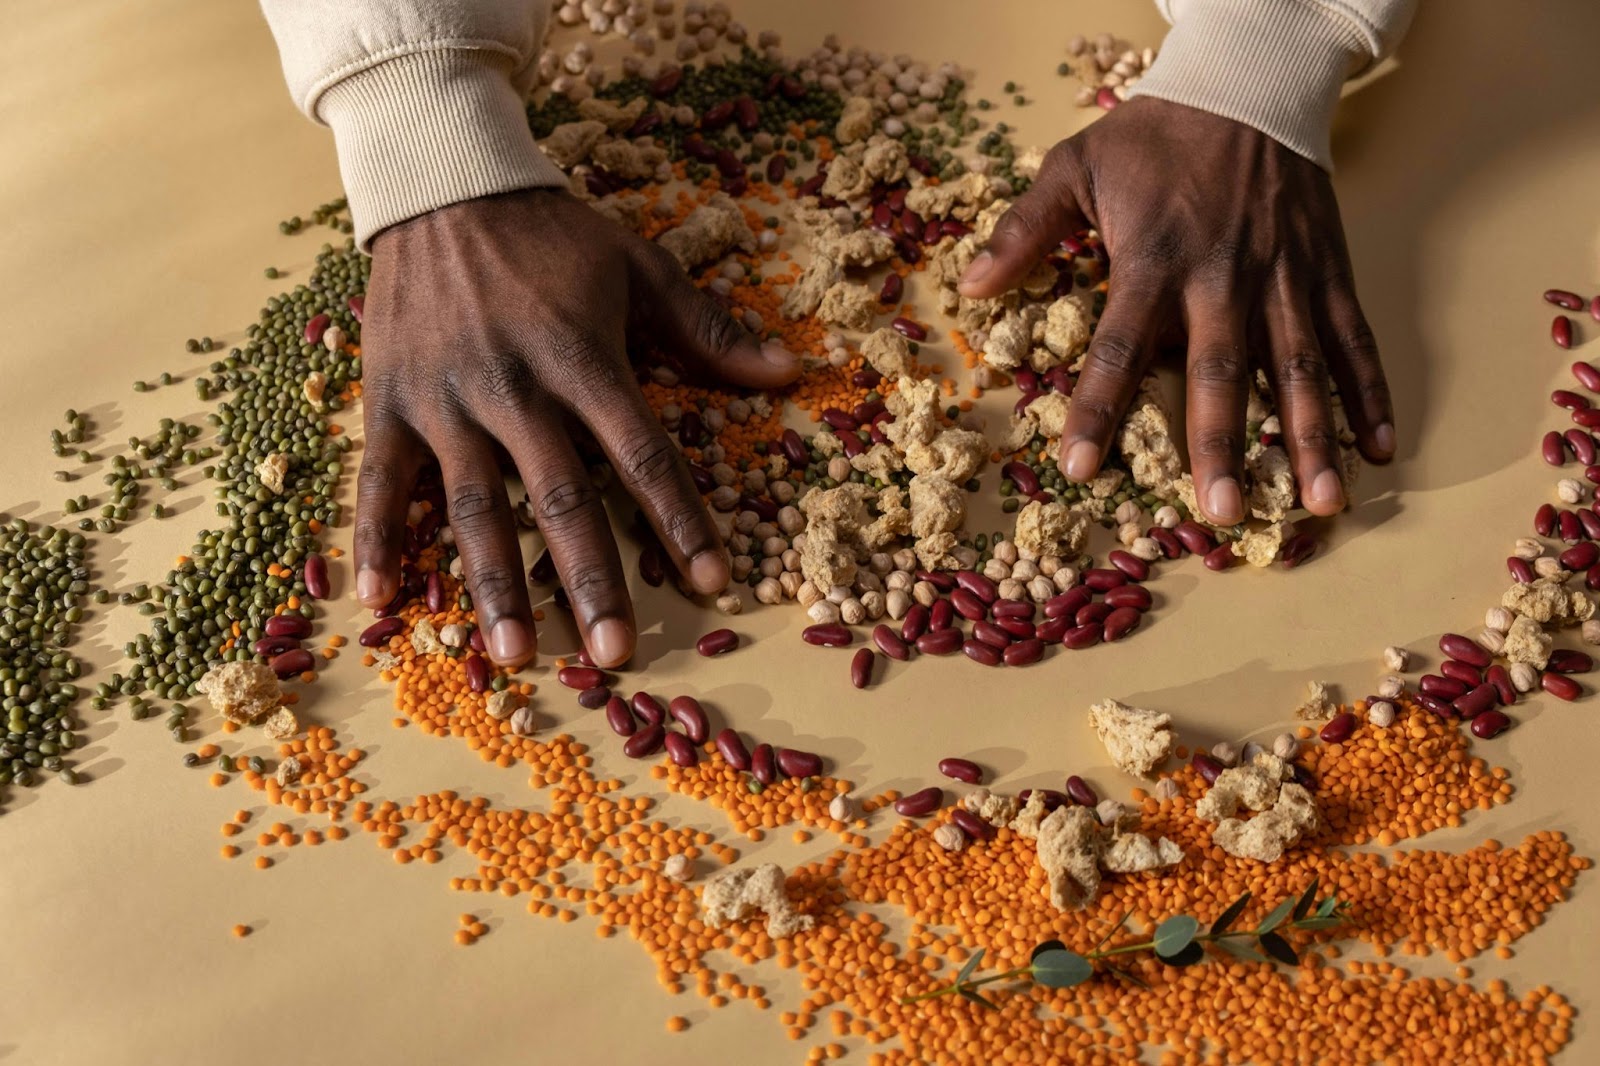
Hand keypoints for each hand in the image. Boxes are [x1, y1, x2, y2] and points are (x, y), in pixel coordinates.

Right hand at [358, 189, 798, 667]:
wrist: (441, 186)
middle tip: (614, 653)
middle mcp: (514, 387)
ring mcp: (445, 399)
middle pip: (560, 498)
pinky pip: (379, 479)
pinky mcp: (388, 400)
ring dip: (495, 584)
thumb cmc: (551, 235)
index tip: (712, 581)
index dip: (679, 519)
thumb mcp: (638, 265)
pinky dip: (375, 539)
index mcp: (582, 357)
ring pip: (472, 506)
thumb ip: (708, 327)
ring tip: (516, 654)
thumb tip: (786, 374)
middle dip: (590, 579)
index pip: (641, 452)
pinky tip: (381, 601)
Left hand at [959, 97, 1393, 525]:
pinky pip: (1354, 340)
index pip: (1118, 349)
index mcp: (1152, 261)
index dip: (1096, 410)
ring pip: (1301, 368)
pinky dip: (1372, 395)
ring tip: (1321, 503)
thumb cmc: (1153, 136)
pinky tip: (1381, 450)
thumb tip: (972, 286)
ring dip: (1312, 439)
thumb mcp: (1074, 166)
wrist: (1248, 85)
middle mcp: (1222, 279)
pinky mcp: (1328, 273)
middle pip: (1220, 374)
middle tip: (1220, 513)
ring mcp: (1283, 279)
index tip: (1079, 468)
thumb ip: (1025, 229)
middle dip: (1220, 446)